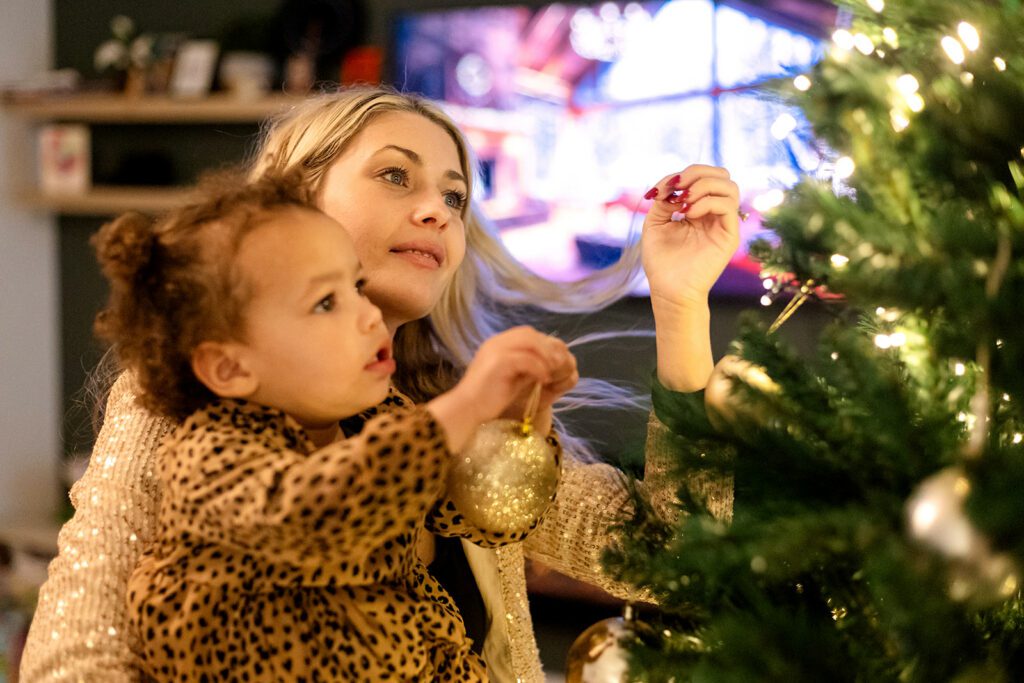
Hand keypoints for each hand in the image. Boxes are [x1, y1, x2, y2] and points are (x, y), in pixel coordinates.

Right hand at [427, 327, 575, 450]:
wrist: (466, 409)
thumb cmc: (487, 398)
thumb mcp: (510, 376)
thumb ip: (524, 365)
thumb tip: (546, 361)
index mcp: (496, 344)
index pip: (525, 333)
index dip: (542, 344)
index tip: (553, 361)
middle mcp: (495, 342)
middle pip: (529, 334)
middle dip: (547, 348)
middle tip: (558, 365)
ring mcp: (496, 350)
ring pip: (530, 342)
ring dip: (545, 357)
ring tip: (552, 372)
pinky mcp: (499, 363)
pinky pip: (527, 359)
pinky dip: (539, 369)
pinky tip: (543, 380)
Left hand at [641, 165, 740, 308]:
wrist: (669, 291)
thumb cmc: (661, 261)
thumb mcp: (655, 222)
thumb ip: (664, 199)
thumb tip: (674, 186)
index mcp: (697, 209)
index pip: (700, 177)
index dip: (679, 176)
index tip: (658, 191)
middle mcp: (713, 213)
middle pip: (721, 175)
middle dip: (696, 173)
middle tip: (677, 188)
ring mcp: (722, 223)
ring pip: (729, 186)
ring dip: (703, 185)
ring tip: (683, 202)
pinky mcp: (729, 235)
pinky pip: (728, 205)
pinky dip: (707, 202)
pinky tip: (688, 214)